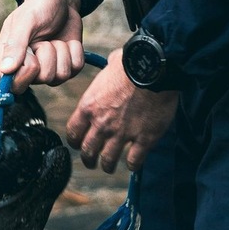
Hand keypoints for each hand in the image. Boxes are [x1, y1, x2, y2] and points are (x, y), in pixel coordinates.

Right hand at [0, 0, 84, 91]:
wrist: (60, 0)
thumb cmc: (37, 8)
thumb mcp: (25, 21)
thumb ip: (15, 45)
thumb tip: (6, 70)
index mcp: (9, 62)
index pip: (17, 84)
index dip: (29, 67)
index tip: (32, 47)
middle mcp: (27, 71)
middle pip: (44, 78)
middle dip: (49, 55)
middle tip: (44, 40)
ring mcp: (48, 70)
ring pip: (61, 75)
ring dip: (62, 51)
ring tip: (53, 39)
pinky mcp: (66, 67)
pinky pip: (75, 68)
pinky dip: (74, 50)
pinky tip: (67, 41)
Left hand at [66, 48, 178, 171]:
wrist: (155, 68)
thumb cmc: (132, 62)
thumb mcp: (110, 66)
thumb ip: (107, 74)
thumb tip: (112, 63)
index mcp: (89, 107)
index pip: (73, 132)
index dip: (75, 141)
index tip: (78, 144)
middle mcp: (101, 124)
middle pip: (88, 151)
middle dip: (88, 159)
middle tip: (91, 162)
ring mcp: (122, 133)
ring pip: (108, 160)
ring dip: (107, 165)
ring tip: (108, 167)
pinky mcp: (144, 138)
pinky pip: (134, 160)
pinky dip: (133, 164)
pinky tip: (133, 164)